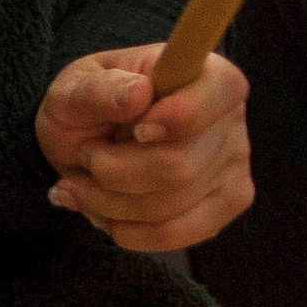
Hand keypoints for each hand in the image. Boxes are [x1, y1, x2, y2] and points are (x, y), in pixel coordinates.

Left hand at [37, 45, 251, 254]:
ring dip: (107, 203)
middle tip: (84, 156)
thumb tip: (138, 92)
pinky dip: (128, 230)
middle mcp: (230, 118)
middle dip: (112, 170)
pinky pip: (177, 233)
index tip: (137, 129)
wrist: (89, 141)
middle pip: (179, 166)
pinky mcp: (224, 205)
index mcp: (205, 73)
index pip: (220, 91)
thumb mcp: (73, 89)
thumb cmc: (88, 107)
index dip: (179, 116)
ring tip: (79, 185)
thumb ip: (96, 90)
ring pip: (170, 206)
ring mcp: (233, 165)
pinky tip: (101, 212)